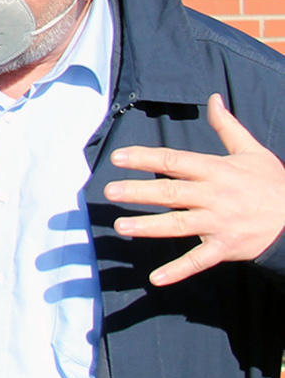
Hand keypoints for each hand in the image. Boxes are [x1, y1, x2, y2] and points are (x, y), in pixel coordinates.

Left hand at [105, 93, 284, 285]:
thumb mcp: (252, 151)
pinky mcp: (225, 247)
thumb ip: (227, 126)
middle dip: (138, 192)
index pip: (174, 161)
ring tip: (120, 227)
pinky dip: (178, 270)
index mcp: (217, 170)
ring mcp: (219, 223)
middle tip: (109, 191)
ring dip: (148, 227)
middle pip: (170, 193)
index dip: (145, 159)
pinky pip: (198, 260)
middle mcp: (215, 196)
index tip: (117, 158)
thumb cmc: (272, 183)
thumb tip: (213, 98)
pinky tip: (155, 278)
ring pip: (178, 225)